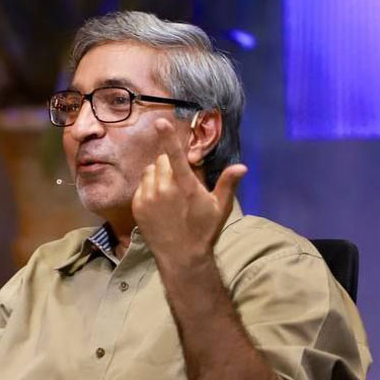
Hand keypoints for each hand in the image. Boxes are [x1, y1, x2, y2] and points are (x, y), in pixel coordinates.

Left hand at [131, 118, 246, 268]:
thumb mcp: (220, 208)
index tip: (159, 122)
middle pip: (162, 160)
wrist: (181, 257)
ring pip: (150, 171)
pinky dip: (149, 187)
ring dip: (159, 174)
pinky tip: (160, 202)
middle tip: (180, 182)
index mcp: (185, 186)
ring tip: (170, 192)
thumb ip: (228, 184)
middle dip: (171, 164)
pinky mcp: (138, 206)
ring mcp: (148, 198)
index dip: (168, 137)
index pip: (175, 156)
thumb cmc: (204, 230)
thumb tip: (242, 167)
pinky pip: (142, 185)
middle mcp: (164, 189)